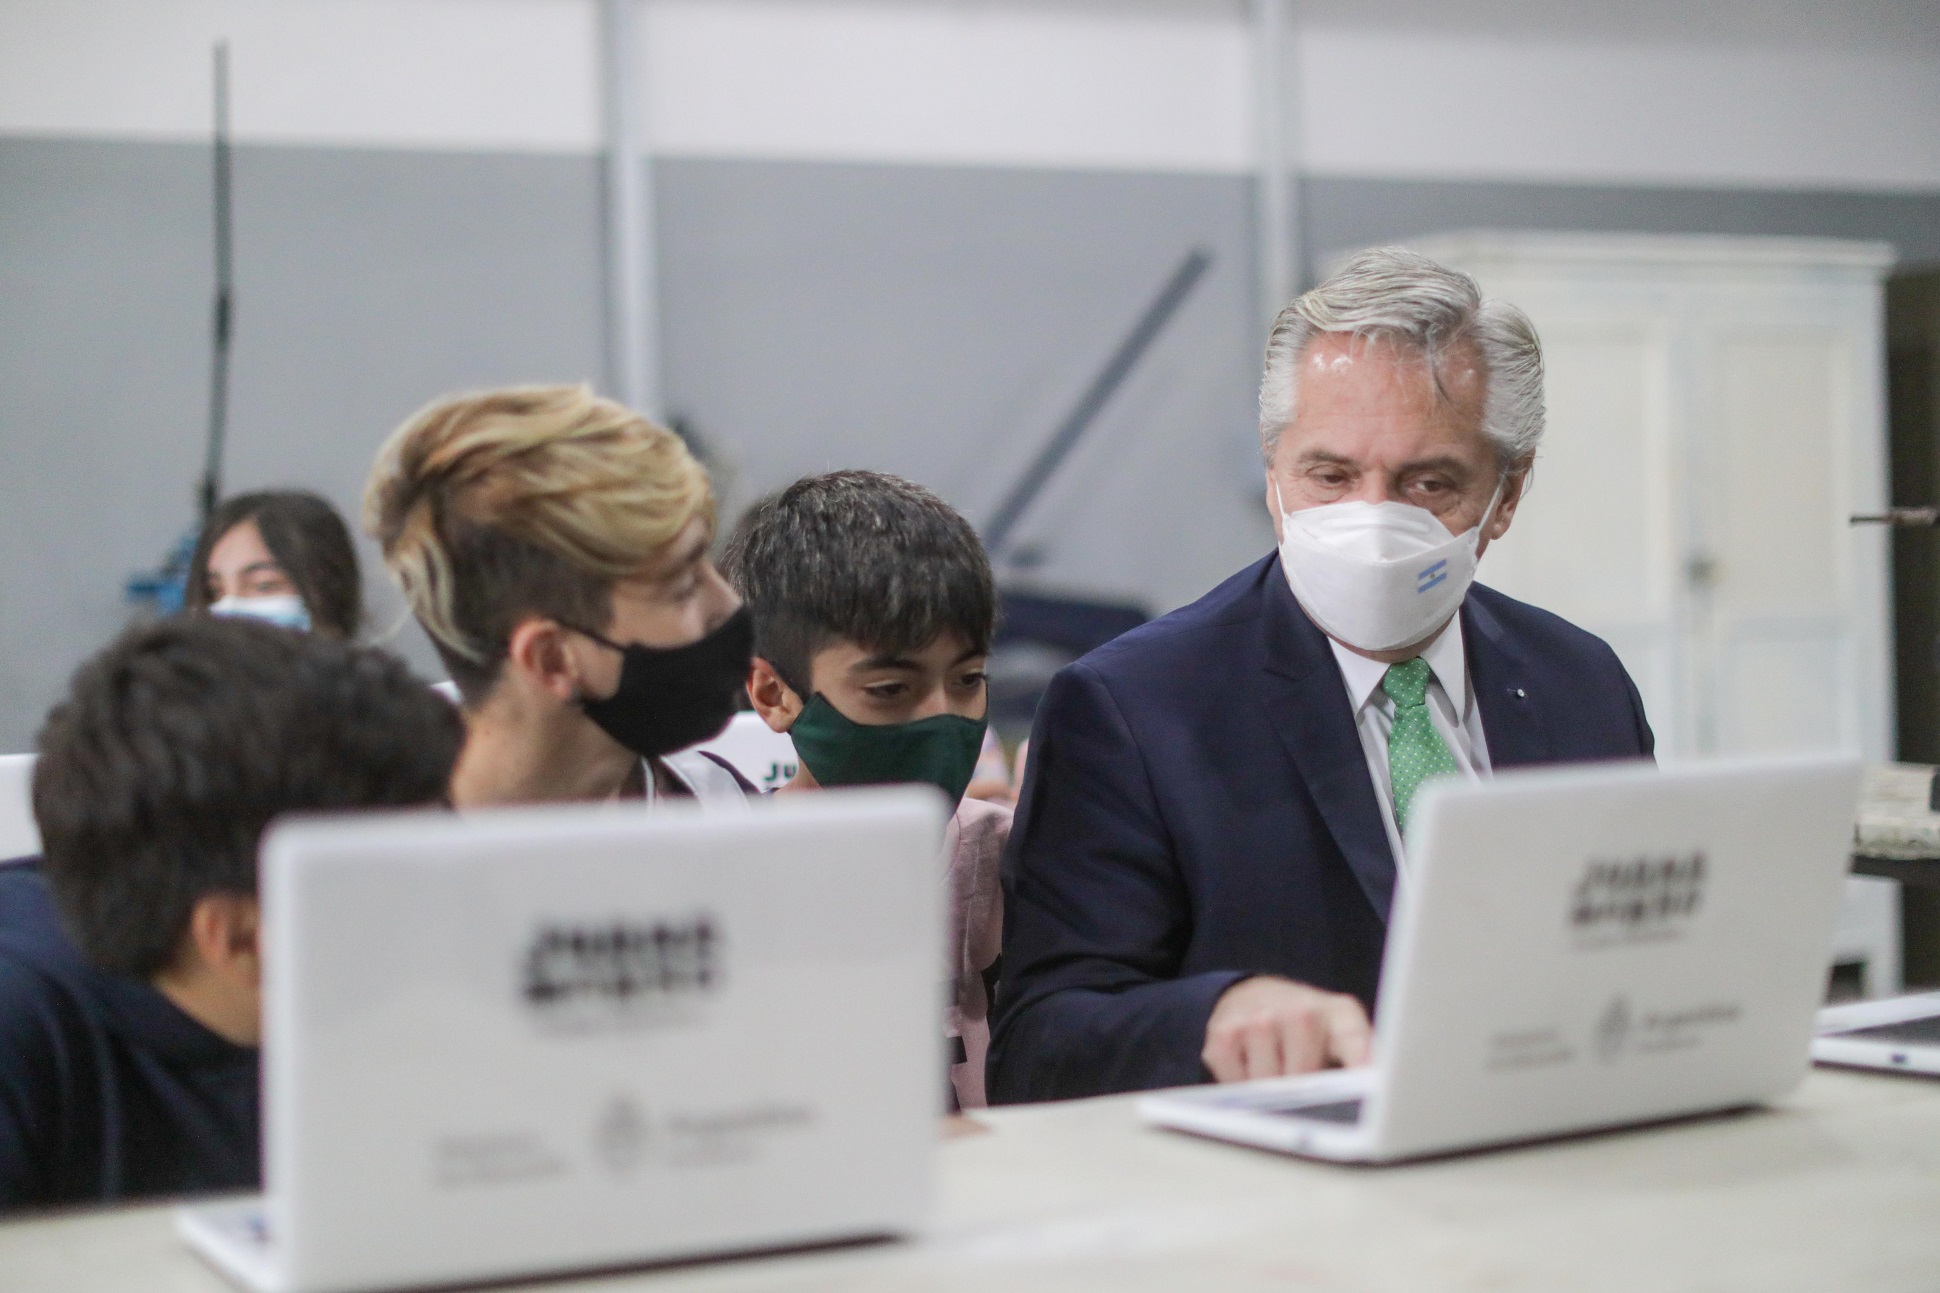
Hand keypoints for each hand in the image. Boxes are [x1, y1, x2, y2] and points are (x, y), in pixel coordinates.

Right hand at [1201, 976, 1371, 1081]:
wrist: (1258, 995)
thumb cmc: (1309, 1029)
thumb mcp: (1343, 1037)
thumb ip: (1363, 1064)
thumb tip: (1379, 1097)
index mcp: (1339, 1012)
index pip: (1354, 1037)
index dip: (1360, 1060)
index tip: (1365, 1080)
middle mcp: (1298, 1009)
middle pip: (1303, 1078)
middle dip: (1304, 1095)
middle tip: (1305, 1088)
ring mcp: (1257, 1018)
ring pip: (1267, 1085)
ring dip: (1271, 1093)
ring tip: (1278, 1074)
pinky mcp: (1222, 1032)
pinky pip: (1234, 1083)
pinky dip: (1242, 1087)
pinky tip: (1251, 1068)